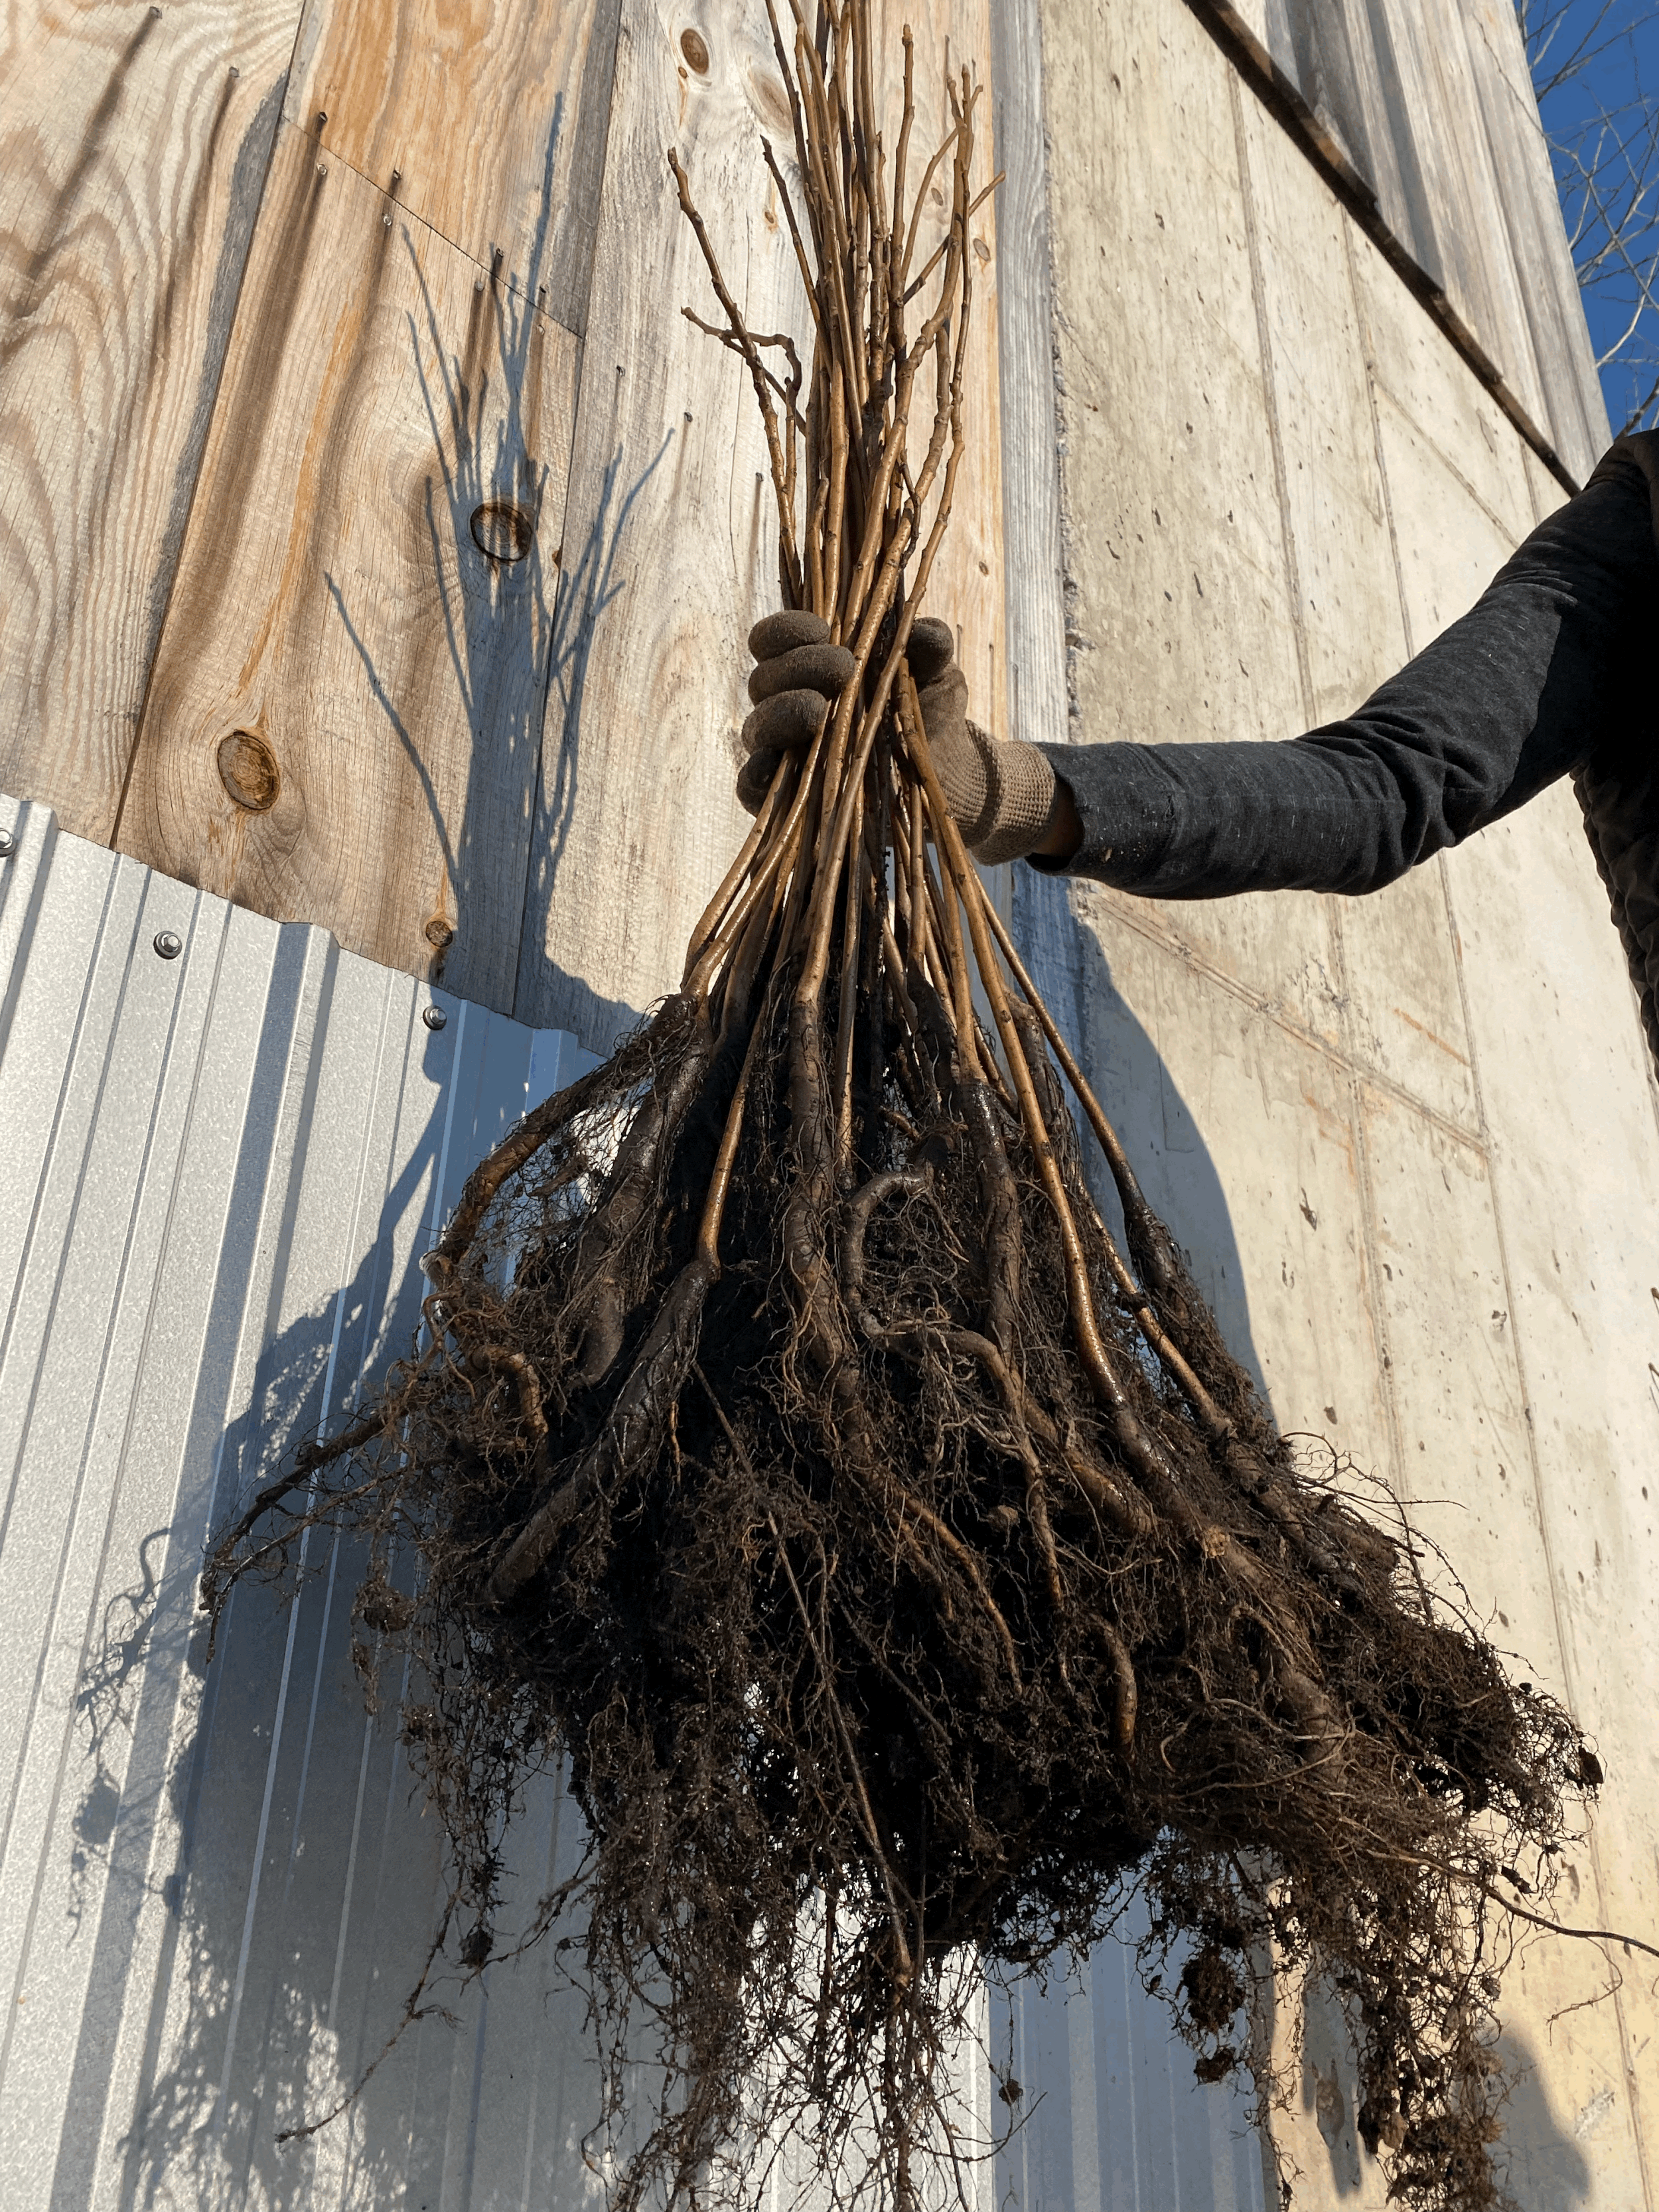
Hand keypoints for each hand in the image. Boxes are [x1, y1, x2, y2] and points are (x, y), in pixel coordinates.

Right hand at [740, 611, 1075, 864]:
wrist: (945, 777)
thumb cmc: (930, 714)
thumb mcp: (937, 675)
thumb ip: (931, 647)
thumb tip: (924, 631)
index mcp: (811, 667)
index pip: (776, 640)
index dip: (789, 629)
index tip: (822, 629)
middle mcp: (789, 705)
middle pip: (765, 680)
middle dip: (798, 667)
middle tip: (842, 668)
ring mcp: (785, 753)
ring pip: (758, 728)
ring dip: (781, 714)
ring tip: (817, 711)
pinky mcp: (787, 799)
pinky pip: (753, 786)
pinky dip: (758, 773)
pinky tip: (776, 764)